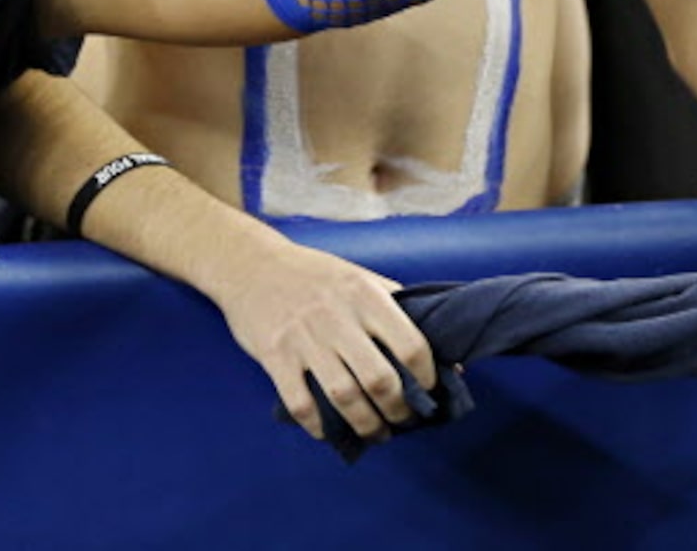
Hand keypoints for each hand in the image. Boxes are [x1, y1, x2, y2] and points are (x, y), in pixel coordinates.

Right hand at [205, 232, 437, 443]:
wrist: (249, 264)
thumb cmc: (313, 274)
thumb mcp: (359, 277)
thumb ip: (398, 308)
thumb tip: (447, 354)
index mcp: (364, 295)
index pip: (411, 345)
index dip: (427, 378)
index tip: (428, 391)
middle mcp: (336, 316)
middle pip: (380, 379)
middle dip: (398, 411)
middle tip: (402, 420)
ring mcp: (303, 337)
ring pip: (344, 397)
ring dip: (366, 425)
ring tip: (374, 433)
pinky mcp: (274, 355)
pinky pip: (301, 403)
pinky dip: (319, 426)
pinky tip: (328, 431)